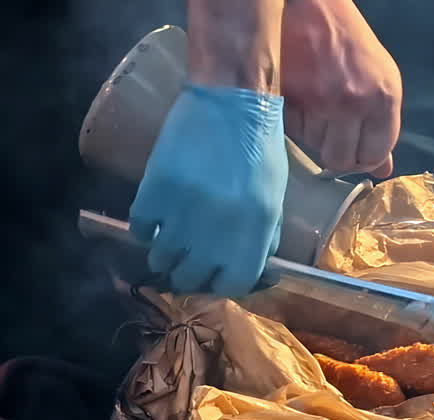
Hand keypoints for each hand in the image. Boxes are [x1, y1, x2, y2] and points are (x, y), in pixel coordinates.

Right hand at [130, 84, 287, 296]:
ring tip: (167, 245)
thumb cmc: (260, 149)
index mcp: (255, 230)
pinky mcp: (155, 189)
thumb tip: (255, 267)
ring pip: (160, 259)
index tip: (215, 277)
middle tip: (186, 264)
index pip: (234, 284)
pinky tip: (152, 222)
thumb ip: (264, 236)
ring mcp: (183, 210)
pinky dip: (143, 231)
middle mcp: (218, 228)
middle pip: (191, 278)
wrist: (231, 102)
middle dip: (188, 276)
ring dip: (163, 257)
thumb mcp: (275, 197)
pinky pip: (139, 229)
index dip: (222, 285)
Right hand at [281, 0, 401, 176]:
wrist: (312, 6)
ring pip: (312, 144)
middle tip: (330, 132)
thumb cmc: (350, 44)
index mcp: (383, 98)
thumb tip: (383, 170)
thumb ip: (382, 127)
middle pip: (340, 159)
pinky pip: (289, 128)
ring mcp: (317, 99)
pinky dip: (291, 119)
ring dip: (312, 131)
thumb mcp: (380, 81)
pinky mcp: (287, 94)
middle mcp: (353, 102)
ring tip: (314, 102)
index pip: (374, 155)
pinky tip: (298, 96)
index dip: (362, 158)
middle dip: (335, 152)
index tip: (354, 150)